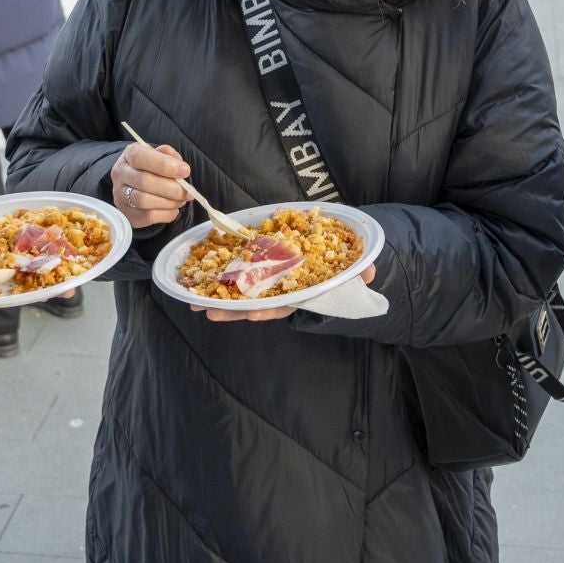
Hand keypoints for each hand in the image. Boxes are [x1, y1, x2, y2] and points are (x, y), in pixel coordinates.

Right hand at [111, 142, 191, 229]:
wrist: (137, 185)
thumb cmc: (153, 168)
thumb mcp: (161, 156)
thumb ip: (170, 156)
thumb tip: (181, 167)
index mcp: (129, 154)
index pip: (139, 157)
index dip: (164, 164)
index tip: (185, 171)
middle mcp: (120, 173)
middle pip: (143, 181)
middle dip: (171, 188)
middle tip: (188, 192)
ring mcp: (121, 195)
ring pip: (144, 201)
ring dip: (169, 202)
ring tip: (181, 200)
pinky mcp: (127, 213)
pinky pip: (148, 216)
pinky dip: (166, 213)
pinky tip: (173, 208)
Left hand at [191, 265, 374, 321]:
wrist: (332, 249)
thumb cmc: (338, 262)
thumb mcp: (350, 268)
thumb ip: (358, 272)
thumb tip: (368, 272)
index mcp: (301, 292)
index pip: (284, 304)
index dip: (269, 309)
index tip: (254, 313)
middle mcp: (281, 290)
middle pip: (254, 302)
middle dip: (233, 309)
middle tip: (210, 311)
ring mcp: (269, 279)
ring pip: (241, 291)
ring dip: (219, 296)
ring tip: (195, 300)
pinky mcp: (259, 262)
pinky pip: (238, 269)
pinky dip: (220, 273)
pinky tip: (199, 277)